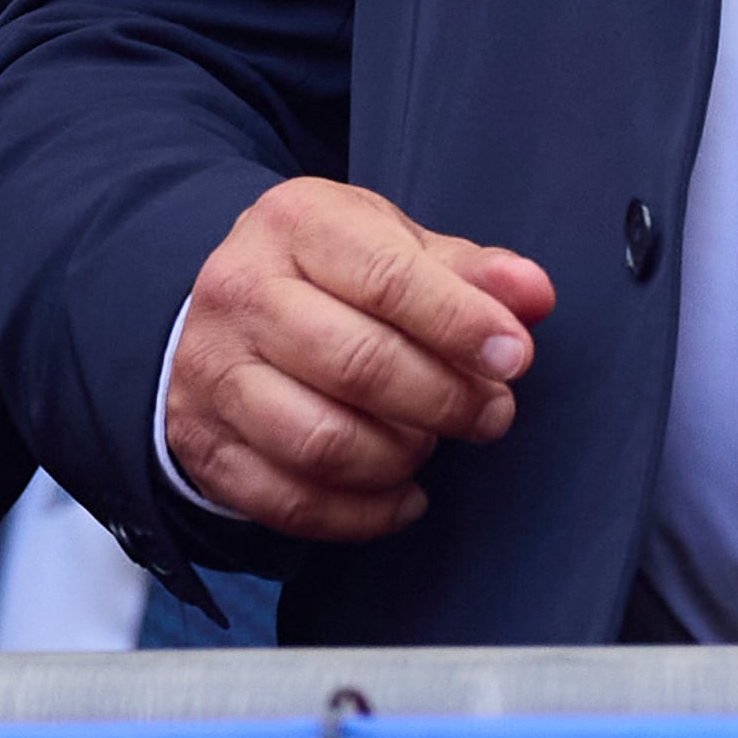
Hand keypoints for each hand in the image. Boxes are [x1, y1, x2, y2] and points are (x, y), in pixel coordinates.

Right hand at [161, 177, 555, 540]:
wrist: (225, 311)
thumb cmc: (329, 275)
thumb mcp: (394, 246)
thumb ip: (470, 272)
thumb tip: (533, 294)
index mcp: (295, 224)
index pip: (386, 278)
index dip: (460, 323)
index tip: (513, 357)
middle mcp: (241, 292)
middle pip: (356, 364)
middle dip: (444, 400)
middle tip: (491, 413)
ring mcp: (212, 372)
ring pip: (322, 443)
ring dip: (401, 457)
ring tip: (429, 442)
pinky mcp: (204, 443)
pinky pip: (292, 502)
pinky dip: (364, 513)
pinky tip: (403, 493)